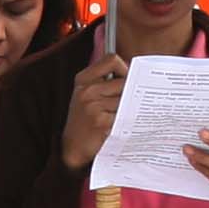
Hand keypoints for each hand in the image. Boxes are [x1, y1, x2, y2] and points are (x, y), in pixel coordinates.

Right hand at [60, 52, 128, 172]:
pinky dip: (126, 122)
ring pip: (127, 100)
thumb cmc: (84, 120)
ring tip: (120, 118)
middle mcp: (86, 91)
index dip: (124, 67)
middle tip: (128, 103)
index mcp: (83, 80)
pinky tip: (119, 127)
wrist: (72, 148)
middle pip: (124, 81)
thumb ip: (105, 82)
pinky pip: (124, 115)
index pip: (111, 59)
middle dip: (130, 92)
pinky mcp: (101, 122)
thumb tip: (136, 74)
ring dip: (129, 109)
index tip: (127, 79)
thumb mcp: (86, 95)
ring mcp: (93, 106)